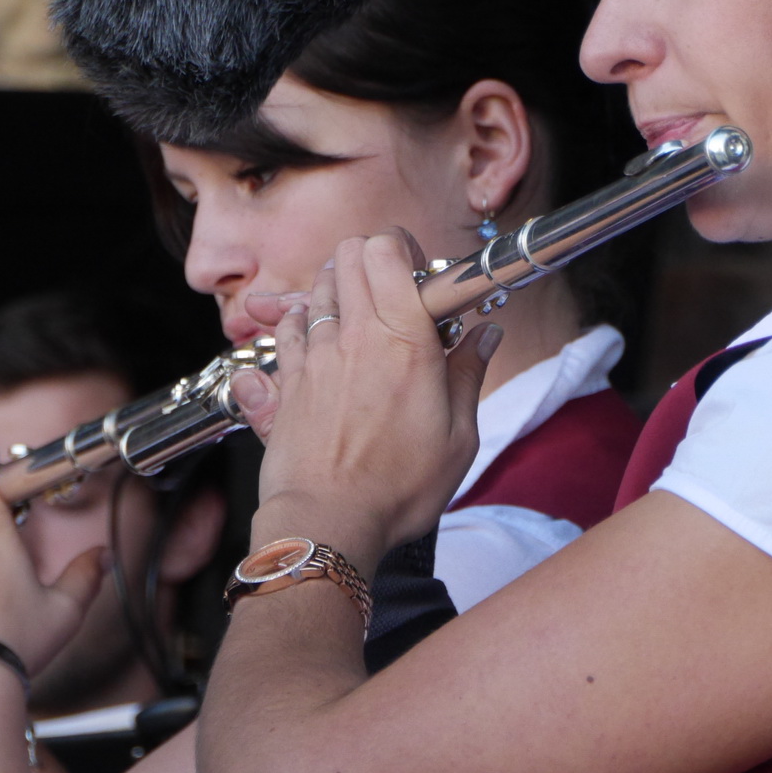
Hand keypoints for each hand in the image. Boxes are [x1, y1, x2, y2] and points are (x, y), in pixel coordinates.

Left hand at [241, 230, 500, 563]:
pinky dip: (300, 324)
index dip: (404, 248)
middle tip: (393, 291)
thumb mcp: (458, 438)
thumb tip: (485, 335)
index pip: (387, 251)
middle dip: (371, 259)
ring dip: (338, 290)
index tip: (421, 274)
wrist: (327, 523)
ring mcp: (314, 356)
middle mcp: (353, 335)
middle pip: (348, 255)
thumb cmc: (397, 489)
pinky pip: (286, 330)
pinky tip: (317, 340)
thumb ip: (468, 376)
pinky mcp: (285, 381)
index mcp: (404, 340)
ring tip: (359, 317)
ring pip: (317, 288)